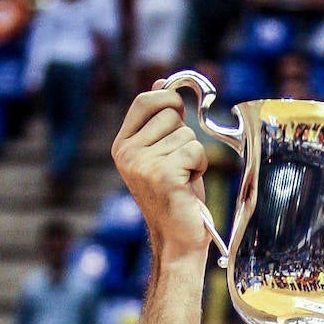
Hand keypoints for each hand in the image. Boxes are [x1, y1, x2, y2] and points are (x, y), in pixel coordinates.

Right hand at [111, 85, 209, 259]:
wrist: (177, 241)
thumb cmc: (176, 198)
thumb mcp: (164, 154)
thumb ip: (159, 121)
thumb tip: (162, 82)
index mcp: (122, 146)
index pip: (145, 101)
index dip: (167, 98)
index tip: (180, 111)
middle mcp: (127, 153)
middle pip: (170, 114)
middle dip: (184, 136)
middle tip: (180, 166)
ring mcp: (143, 164)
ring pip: (186, 134)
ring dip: (193, 156)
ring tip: (184, 180)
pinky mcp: (163, 174)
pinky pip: (195, 150)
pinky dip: (200, 166)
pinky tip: (190, 185)